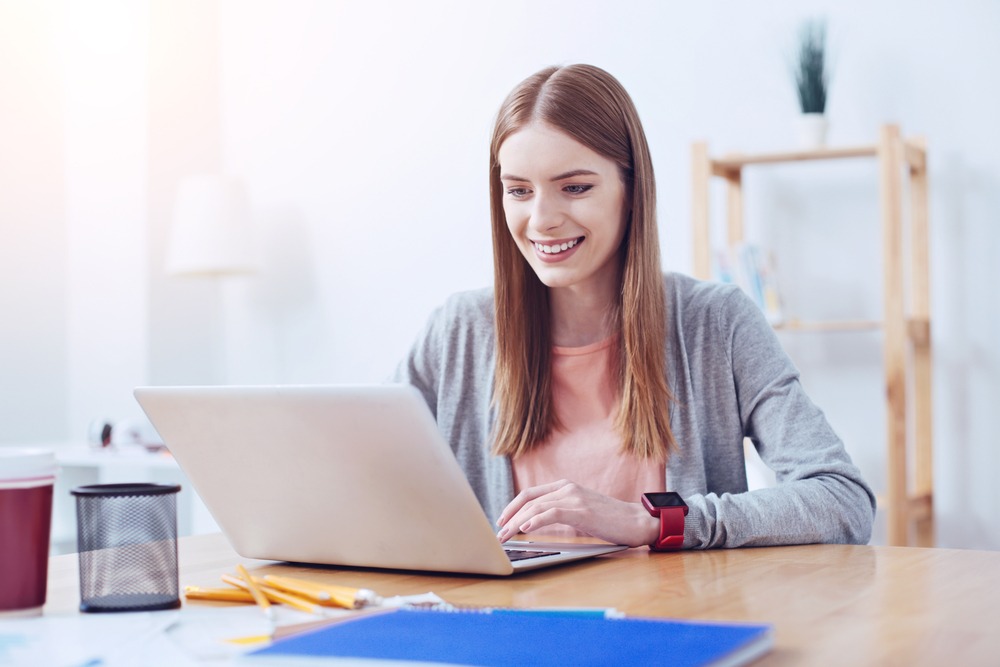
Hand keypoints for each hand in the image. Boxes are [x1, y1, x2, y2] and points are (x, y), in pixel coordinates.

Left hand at [495, 479, 659, 546]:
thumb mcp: (579, 514)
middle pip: (528, 499)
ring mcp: (574, 497)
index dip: (512, 506)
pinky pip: (552, 513)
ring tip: (506, 536)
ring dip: (517, 522)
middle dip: (509, 515)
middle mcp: (567, 488)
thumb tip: (535, 525)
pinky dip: (535, 520)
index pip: (530, 494)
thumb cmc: (609, 521)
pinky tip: (525, 528)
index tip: (501, 521)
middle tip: (498, 532)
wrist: (636, 522)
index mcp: (565, 487)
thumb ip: (560, 513)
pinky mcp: (581, 510)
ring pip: (537, 506)